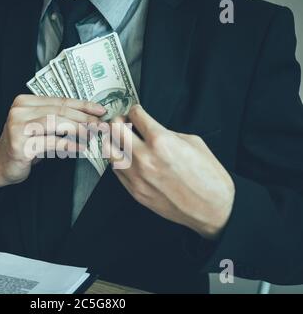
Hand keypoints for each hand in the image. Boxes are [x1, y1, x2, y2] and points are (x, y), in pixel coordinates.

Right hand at [0, 95, 105, 197]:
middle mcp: (19, 111)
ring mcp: (18, 127)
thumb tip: (88, 118)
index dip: (83, 105)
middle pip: (59, 111)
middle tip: (100, 125)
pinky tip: (79, 147)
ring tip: (92, 134)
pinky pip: (50, 143)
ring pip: (55, 123)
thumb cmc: (22, 145)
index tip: (100, 110)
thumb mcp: (38, 127)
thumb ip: (56, 119)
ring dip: (78, 129)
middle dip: (84, 117)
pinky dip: (68, 145)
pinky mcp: (20, 145)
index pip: (60, 100)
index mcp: (24, 102)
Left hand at [104, 105, 234, 239]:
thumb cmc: (208, 177)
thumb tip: (152, 130)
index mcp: (161, 141)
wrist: (212, 209)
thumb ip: (168, 133)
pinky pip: (116, 170)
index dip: (135, 110)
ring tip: (121, 140)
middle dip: (119, 121)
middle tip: (124, 122)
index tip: (136, 112)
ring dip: (113, 141)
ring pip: (109, 151)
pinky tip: (126, 158)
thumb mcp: (193, 142)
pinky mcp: (135, 191)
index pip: (135, 116)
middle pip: (116, 130)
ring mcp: (137, 176)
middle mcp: (145, 157)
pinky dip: (117, 160)